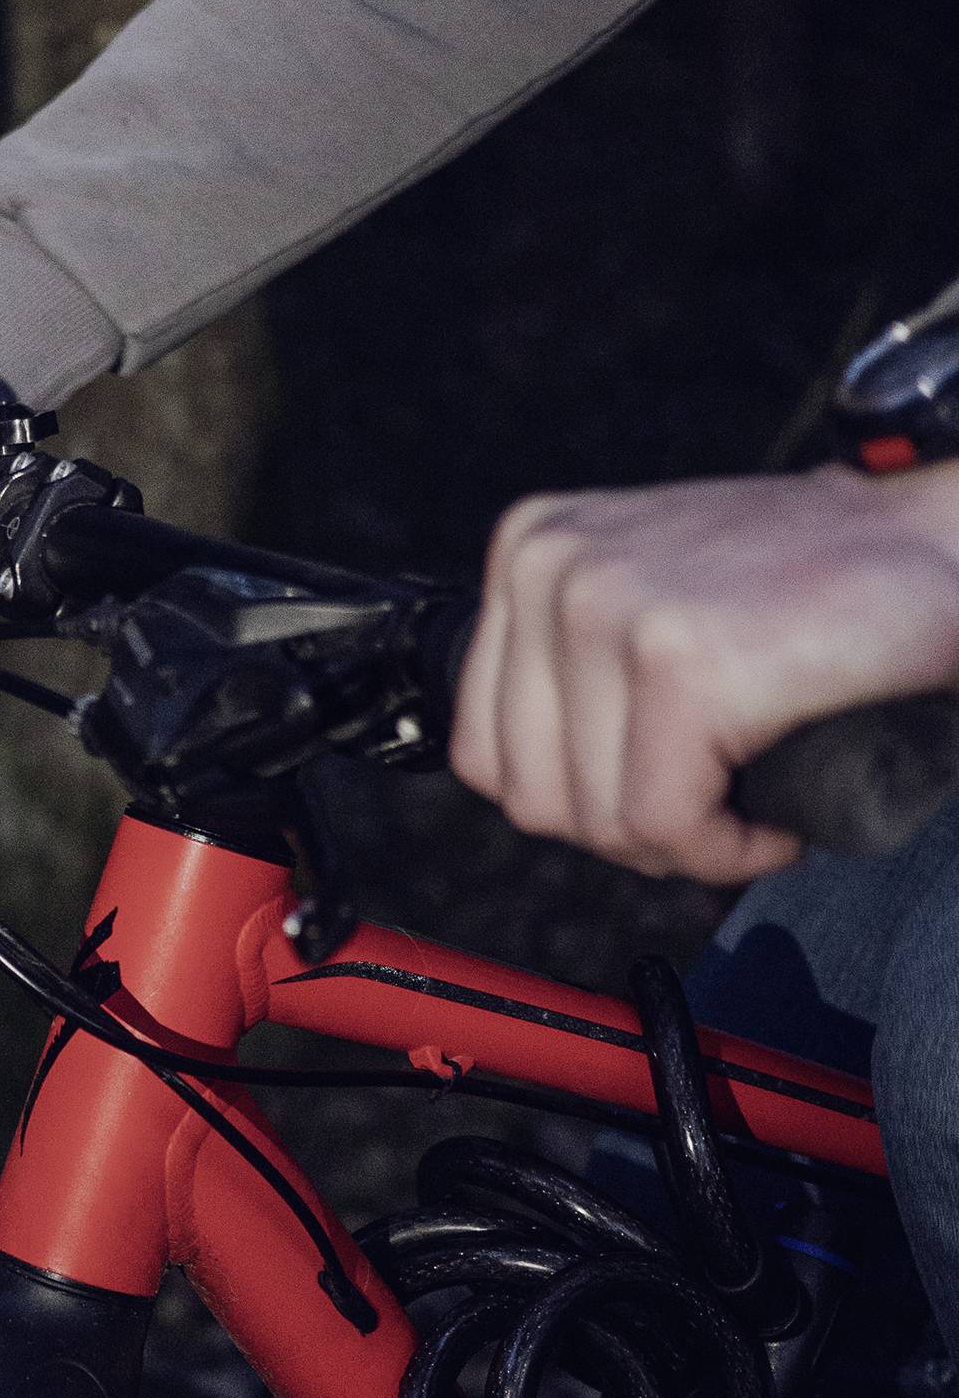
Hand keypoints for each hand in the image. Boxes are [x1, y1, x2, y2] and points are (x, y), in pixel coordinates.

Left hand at [451, 462, 958, 882]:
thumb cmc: (819, 586)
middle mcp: (548, 566)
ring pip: (593, 820)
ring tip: (747, 804)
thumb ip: (570, 671)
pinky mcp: (677, 663)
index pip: (485, 749)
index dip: (580, 803)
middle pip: (530, 794)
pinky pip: (662, 824)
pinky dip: (727, 851)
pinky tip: (772, 821)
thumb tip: (523, 789)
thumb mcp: (651, 596)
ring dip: (682, 846)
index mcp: (530, 549)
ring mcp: (604, 608)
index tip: (663, 793)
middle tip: (714, 810)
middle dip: (629, 833)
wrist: (942, 546)